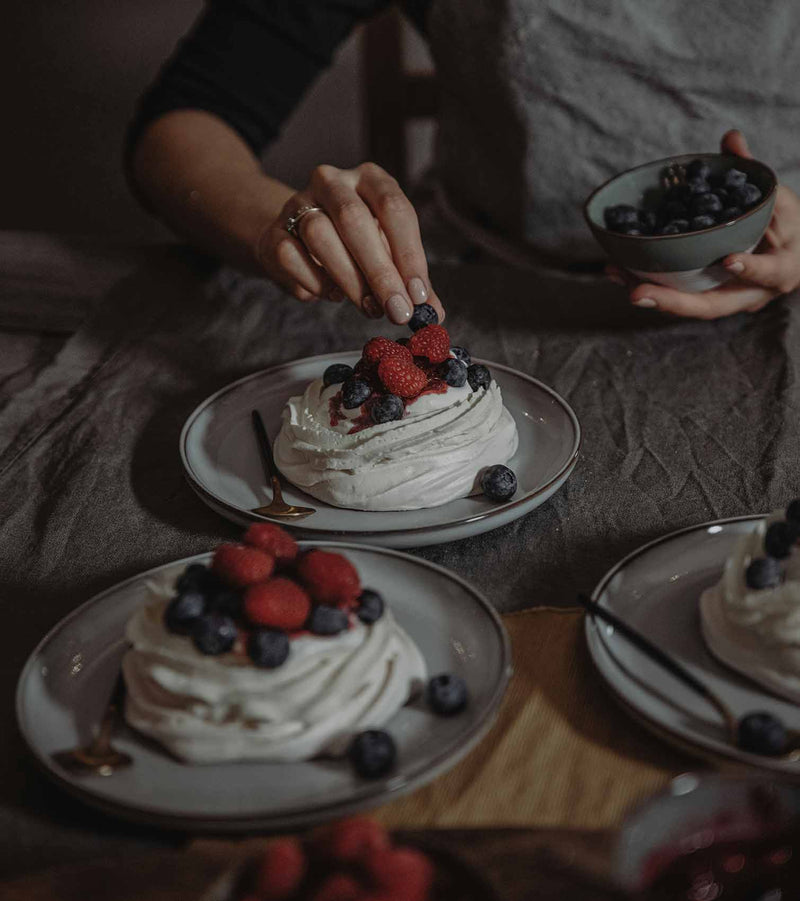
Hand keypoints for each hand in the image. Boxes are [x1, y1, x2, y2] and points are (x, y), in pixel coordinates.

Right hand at [257, 162, 444, 324]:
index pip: (394, 209)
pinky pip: (292, 257)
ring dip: (350, 279)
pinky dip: (315, 283)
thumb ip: (409, 282)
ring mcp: (298, 203)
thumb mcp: (387, 255)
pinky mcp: (274, 231)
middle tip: (397, 311)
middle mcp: (333, 182)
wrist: (297, 240)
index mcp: (370, 179)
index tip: (419, 295)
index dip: (409, 254)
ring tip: (369, 307)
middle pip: (355, 220)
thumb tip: (433, 315)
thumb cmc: (353, 246)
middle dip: (380, 272)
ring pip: (320, 235)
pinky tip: (332, 294)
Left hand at [608, 130, 799, 318]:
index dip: (751, 269)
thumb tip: (731, 138)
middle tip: (637, 292)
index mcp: (781, 269)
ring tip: (616, 274)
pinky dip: (648, 284)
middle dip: (672, 301)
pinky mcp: (704, 298)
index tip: (728, 260)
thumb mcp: (778, 198)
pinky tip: (618, 270)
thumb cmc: (787, 225)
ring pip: (686, 306)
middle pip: (710, 306)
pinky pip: (675, 296)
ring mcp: (725, 301)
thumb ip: (752, 173)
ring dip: (650, 294)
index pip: (769, 273)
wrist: (788, 256)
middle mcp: (750, 294)